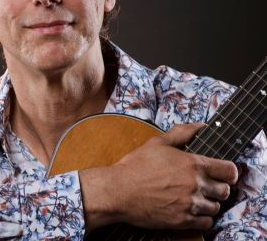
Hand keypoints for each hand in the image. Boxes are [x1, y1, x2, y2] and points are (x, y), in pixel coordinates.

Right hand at [79, 123, 237, 231]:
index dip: (228, 171)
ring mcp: (190, 204)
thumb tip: (200, 126)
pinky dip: (202, 217)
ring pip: (216, 207)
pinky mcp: (183, 220)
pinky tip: (190, 209)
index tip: (223, 172)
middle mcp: (195, 184)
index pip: (229, 170)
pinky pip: (206, 222)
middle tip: (205, 184)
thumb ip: (182, 133)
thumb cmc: (136, 166)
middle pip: (225, 190)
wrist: (119, 190)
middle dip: (217, 187)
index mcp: (192, 163)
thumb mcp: (157, 143)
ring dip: (208, 202)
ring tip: (195, 196)